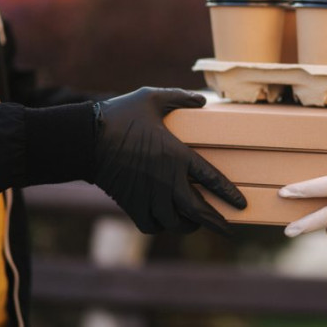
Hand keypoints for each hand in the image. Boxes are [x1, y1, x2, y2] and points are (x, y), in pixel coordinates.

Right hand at [93, 87, 245, 233]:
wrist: (84, 139)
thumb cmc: (120, 115)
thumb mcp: (151, 98)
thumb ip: (179, 97)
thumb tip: (201, 100)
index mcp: (176, 155)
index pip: (211, 179)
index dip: (228, 193)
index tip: (241, 204)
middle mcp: (166, 180)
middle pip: (197, 210)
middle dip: (216, 223)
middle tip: (229, 229)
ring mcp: (148, 195)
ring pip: (175, 222)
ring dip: (188, 225)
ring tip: (195, 223)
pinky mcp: (131, 204)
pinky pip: (152, 225)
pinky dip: (162, 226)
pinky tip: (166, 221)